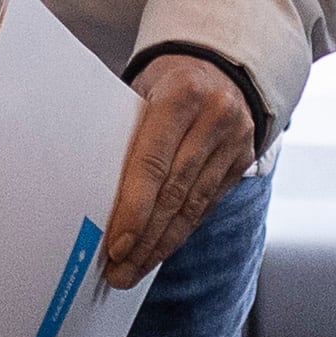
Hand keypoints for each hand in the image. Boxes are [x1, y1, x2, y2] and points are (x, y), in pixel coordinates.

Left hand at [101, 55, 254, 288]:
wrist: (220, 65)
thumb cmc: (167, 82)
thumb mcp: (142, 91)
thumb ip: (126, 133)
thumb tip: (91, 190)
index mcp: (182, 94)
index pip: (153, 163)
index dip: (134, 209)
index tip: (117, 245)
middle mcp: (215, 117)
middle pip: (174, 192)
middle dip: (145, 238)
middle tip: (120, 271)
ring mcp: (235, 139)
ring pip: (194, 206)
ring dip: (162, 244)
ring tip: (135, 269)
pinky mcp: (244, 159)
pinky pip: (207, 204)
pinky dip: (181, 230)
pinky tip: (160, 249)